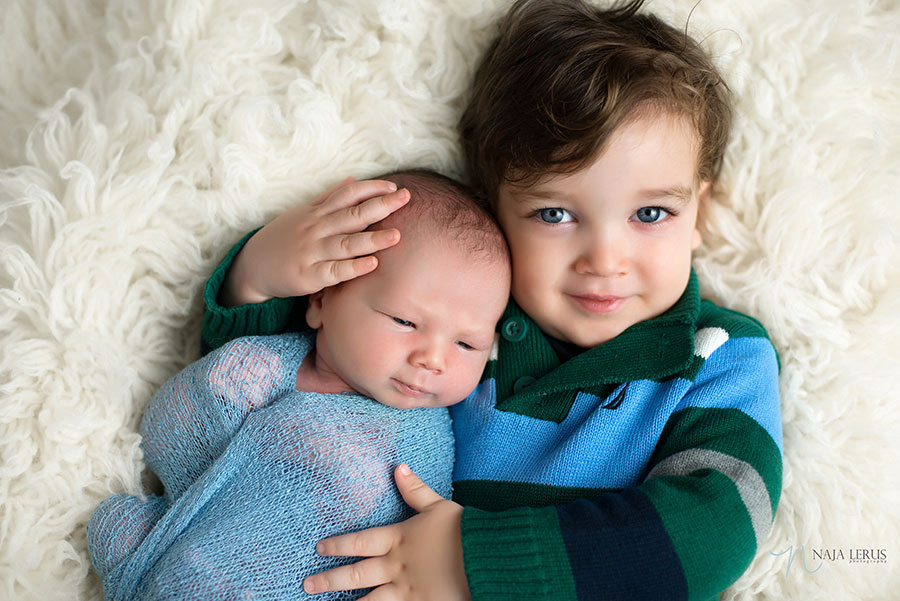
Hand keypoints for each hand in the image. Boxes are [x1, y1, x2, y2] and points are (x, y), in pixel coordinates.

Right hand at [221, 177, 409, 305]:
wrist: (253, 266)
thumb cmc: (285, 238)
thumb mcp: (304, 213)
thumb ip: (329, 197)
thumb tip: (353, 179)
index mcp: (318, 213)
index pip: (348, 195)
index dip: (371, 189)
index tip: (394, 186)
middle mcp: (316, 229)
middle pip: (352, 215)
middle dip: (381, 206)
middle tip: (406, 198)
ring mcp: (312, 252)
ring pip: (346, 244)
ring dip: (372, 239)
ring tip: (397, 235)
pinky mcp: (309, 276)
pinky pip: (335, 271)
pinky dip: (354, 267)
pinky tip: (373, 264)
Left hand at [303, 464, 470, 600]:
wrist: (486, 558)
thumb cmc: (464, 531)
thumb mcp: (439, 506)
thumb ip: (416, 490)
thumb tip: (398, 467)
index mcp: (399, 539)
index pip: (360, 542)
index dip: (338, 545)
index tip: (319, 548)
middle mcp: (397, 566)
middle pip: (356, 575)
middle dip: (329, 580)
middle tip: (307, 584)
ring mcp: (407, 591)